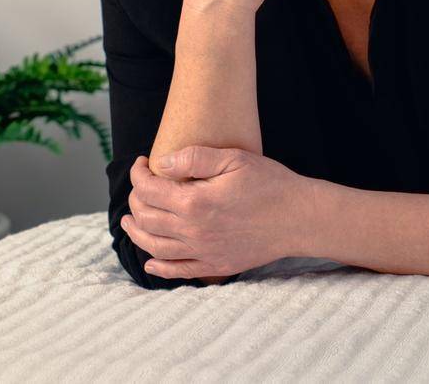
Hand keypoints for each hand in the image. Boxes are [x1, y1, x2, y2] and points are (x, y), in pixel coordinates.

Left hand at [122, 146, 309, 280]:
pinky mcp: (216, 264)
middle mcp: (194, 231)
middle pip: (147, 218)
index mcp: (194, 202)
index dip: (138, 174)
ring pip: (155, 246)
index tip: (141, 162)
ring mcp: (204, 252)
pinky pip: (180, 271)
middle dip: (135, 200)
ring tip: (129, 221)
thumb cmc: (269, 184)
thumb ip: (194, 158)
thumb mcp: (233, 159)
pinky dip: (160, 268)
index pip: (149, 189)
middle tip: (138, 187)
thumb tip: (161, 163)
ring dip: (137, 233)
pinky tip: (151, 261)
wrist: (299, 218)